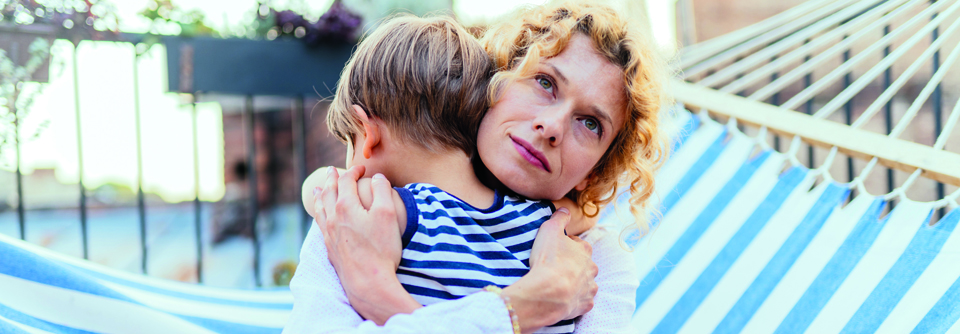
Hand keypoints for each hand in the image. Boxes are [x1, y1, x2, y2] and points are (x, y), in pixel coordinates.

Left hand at [314, 166, 420, 323]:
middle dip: (331, 179)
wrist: (368, 282)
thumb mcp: (388, 214)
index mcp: (346, 206)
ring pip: (320, 208)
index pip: (346, 181)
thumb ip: (382, 190)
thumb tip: (377, 177)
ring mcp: (329, 234)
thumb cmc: (381, 248)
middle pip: (328, 192)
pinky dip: (318, 213)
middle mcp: (333, 218)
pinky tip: (320, 217)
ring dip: (319, 195)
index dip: (354, 171)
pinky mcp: (330, 248)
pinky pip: (320, 224)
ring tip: (317, 189)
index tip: (362, 168)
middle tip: (331, 170)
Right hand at [502, 208, 598, 332]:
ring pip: (585, 283)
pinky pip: (583, 301)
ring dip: (576, 282)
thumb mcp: (550, 230)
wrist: (549, 293)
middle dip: (572, 265)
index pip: (577, 244)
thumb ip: (559, 218)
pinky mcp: (586, 305)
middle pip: (583, 264)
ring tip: (559, 284)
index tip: (553, 250)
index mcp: (585, 250)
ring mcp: (590, 288)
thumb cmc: (548, 260)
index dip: (564, 246)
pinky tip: (564, 298)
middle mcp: (592, 268)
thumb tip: (564, 210)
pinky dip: (575, 299)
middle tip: (555, 267)